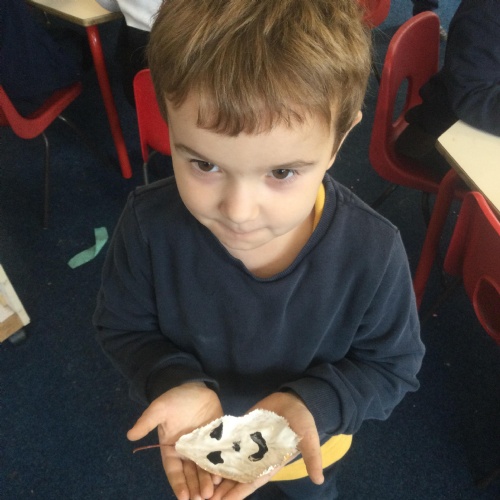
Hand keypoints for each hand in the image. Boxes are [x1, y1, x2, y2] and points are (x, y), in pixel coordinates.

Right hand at [127, 382, 223, 499]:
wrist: (194, 386)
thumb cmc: (174, 399)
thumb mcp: (159, 409)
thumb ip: (147, 422)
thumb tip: (130, 435)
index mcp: (171, 449)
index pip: (174, 471)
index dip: (178, 484)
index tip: (183, 497)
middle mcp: (187, 452)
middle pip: (190, 474)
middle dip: (194, 487)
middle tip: (201, 498)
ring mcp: (203, 447)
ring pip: (204, 468)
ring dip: (206, 481)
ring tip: (211, 492)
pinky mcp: (217, 439)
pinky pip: (218, 455)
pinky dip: (219, 466)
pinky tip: (222, 475)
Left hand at [211, 392, 322, 499]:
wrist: (296, 399)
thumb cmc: (303, 420)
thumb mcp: (309, 439)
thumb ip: (312, 457)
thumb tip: (319, 479)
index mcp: (271, 462)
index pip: (252, 482)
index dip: (238, 492)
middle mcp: (257, 456)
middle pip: (237, 475)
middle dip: (223, 488)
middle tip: (203, 497)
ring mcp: (249, 442)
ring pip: (230, 460)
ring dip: (217, 471)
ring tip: (200, 481)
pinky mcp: (243, 428)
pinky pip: (229, 441)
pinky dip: (218, 450)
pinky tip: (204, 455)